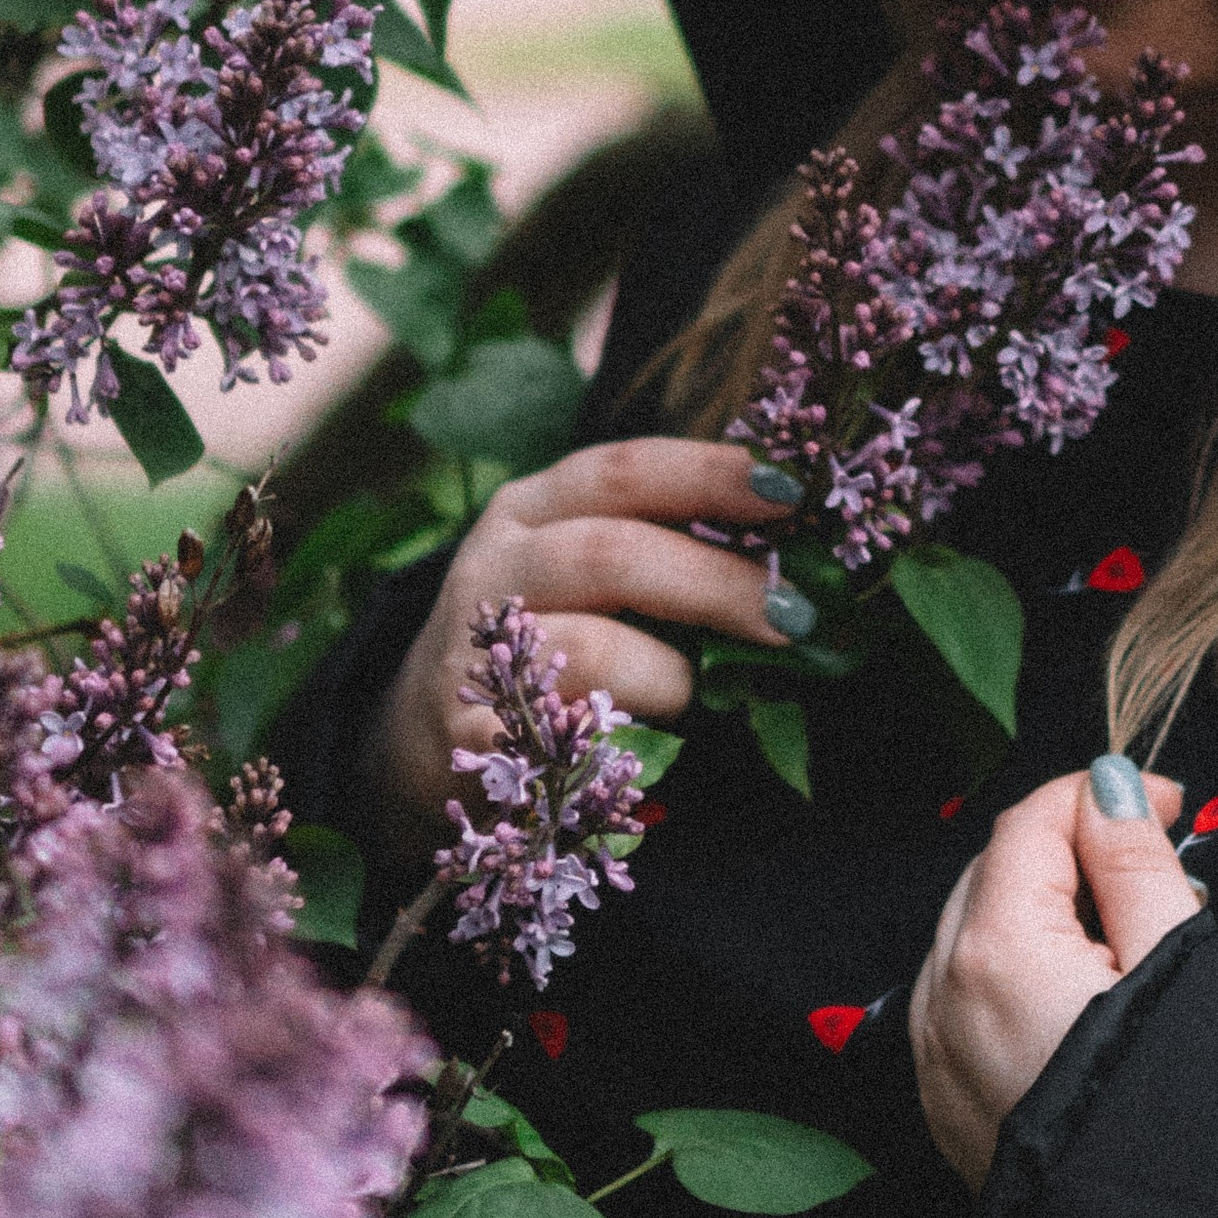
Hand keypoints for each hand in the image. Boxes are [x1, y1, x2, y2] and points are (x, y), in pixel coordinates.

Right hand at [373, 436, 791, 847]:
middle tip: (794, 614)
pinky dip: (626, 743)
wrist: (424, 733)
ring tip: (708, 693)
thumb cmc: (548, 637)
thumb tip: (794, 560)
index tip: (790, 493)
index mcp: (535, 507)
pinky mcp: (473, 736)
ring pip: (591, 648)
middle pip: (610, 553)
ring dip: (673, 674)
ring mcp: (480, 652)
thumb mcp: (589, 571)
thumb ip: (668, 549)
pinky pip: (569, 739)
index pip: (625, 470)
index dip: (711, 474)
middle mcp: (499, 565)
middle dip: (715, 582)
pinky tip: (652, 747)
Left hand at [911, 762, 1198, 1190]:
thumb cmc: (1180, 1108)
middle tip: (1155, 863)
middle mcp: (944, 996)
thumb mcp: (1174, 962)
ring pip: (973, 934)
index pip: (1031, 822)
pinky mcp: (946, 1103)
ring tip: (1127, 937)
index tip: (1167, 805)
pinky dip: (1011, 974)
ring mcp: (936, 1055)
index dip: (1102, 794)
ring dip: (1038, 910)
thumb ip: (1133, 863)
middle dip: (1069, 850)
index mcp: (996, 948)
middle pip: (995, 871)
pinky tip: (1079, 997)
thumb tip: (1107, 791)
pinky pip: (963, 1002)